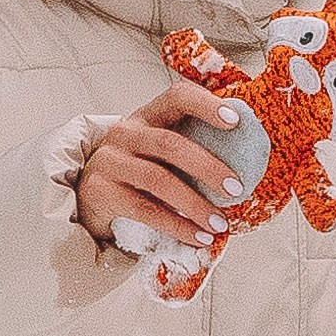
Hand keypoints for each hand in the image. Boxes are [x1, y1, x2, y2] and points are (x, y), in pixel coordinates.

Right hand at [74, 81, 244, 249]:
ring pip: (158, 180)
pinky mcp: (100, 192)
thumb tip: (246, 164)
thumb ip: (189, 150)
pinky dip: (177, 226)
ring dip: (195, 204)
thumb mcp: (157, 155)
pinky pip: (144, 210)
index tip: (236, 121)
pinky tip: (198, 238)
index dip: (206, 105)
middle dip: (208, 167)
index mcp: (146, 117)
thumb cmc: (136, 175)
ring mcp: (109, 161)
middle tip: (237, 188)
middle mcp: (124, 133)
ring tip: (220, 223)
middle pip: (170, 144)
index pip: (176, 97)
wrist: (88, 200)